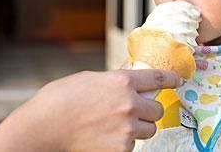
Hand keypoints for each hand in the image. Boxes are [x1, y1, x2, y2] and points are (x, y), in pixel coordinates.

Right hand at [0, 69, 180, 151]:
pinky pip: (132, 146)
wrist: (42, 128)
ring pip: (148, 130)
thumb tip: (131, 76)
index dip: (171, 79)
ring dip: (137, 128)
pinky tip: (104, 138)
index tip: (178, 80)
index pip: (157, 77)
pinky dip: (123, 143)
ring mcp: (126, 128)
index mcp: (122, 81)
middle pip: (156, 109)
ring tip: (115, 126)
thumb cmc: (60, 100)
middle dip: (148, 111)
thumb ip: (115, 79)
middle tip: (133, 112)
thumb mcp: (90, 79)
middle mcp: (129, 103)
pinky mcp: (120, 149)